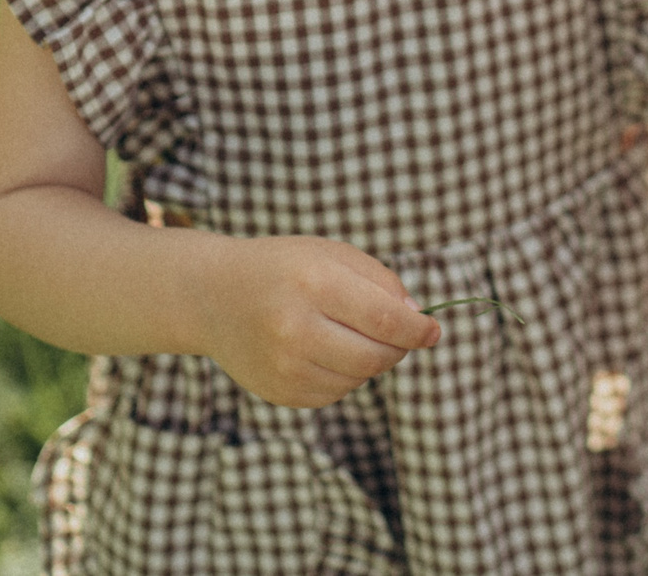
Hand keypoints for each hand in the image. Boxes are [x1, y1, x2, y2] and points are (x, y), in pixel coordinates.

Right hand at [197, 234, 441, 407]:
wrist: (214, 296)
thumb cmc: (285, 268)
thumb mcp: (333, 254)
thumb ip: (381, 281)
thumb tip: (417, 319)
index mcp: (313, 284)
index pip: (384, 318)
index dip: (417, 329)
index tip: (434, 331)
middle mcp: (295, 328)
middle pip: (375, 356)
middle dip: (399, 348)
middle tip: (400, 335)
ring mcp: (283, 366)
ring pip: (358, 379)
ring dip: (372, 361)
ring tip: (352, 334)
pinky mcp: (278, 392)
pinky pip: (334, 394)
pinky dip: (345, 376)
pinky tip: (327, 351)